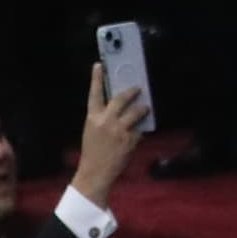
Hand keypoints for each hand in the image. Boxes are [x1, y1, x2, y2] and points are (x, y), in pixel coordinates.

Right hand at [71, 67, 145, 205]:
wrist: (95, 172)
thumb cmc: (94, 151)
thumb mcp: (93, 131)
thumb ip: (103, 118)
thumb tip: (119, 107)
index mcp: (92, 118)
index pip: (94, 94)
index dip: (96, 78)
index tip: (99, 65)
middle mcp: (105, 121)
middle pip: (120, 99)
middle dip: (131, 92)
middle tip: (139, 88)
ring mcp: (118, 130)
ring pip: (136, 112)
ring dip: (143, 109)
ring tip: (145, 108)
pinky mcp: (130, 139)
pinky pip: (140, 129)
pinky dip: (142, 129)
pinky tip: (140, 132)